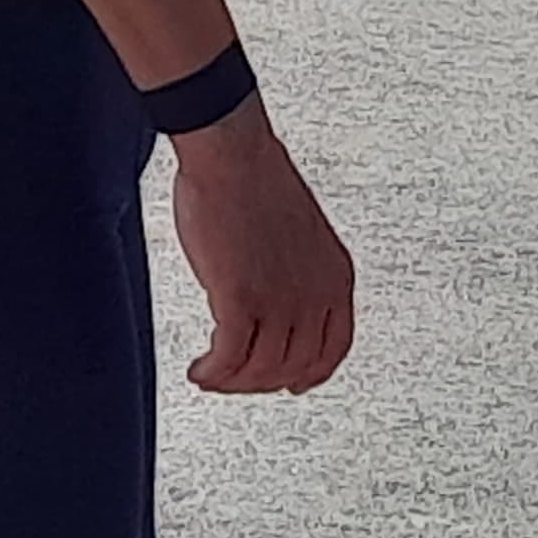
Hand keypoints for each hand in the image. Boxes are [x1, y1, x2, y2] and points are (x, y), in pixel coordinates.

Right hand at [167, 100, 354, 395]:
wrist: (232, 153)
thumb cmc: (255, 176)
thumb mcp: (301, 233)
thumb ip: (298, 271)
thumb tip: (276, 296)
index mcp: (336, 276)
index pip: (335, 348)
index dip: (312, 373)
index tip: (294, 384)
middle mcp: (314, 293)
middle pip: (294, 366)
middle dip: (261, 381)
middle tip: (236, 379)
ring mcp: (280, 300)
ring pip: (261, 370)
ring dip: (233, 381)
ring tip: (211, 375)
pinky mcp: (242, 299)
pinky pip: (230, 359)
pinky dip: (214, 373)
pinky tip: (201, 370)